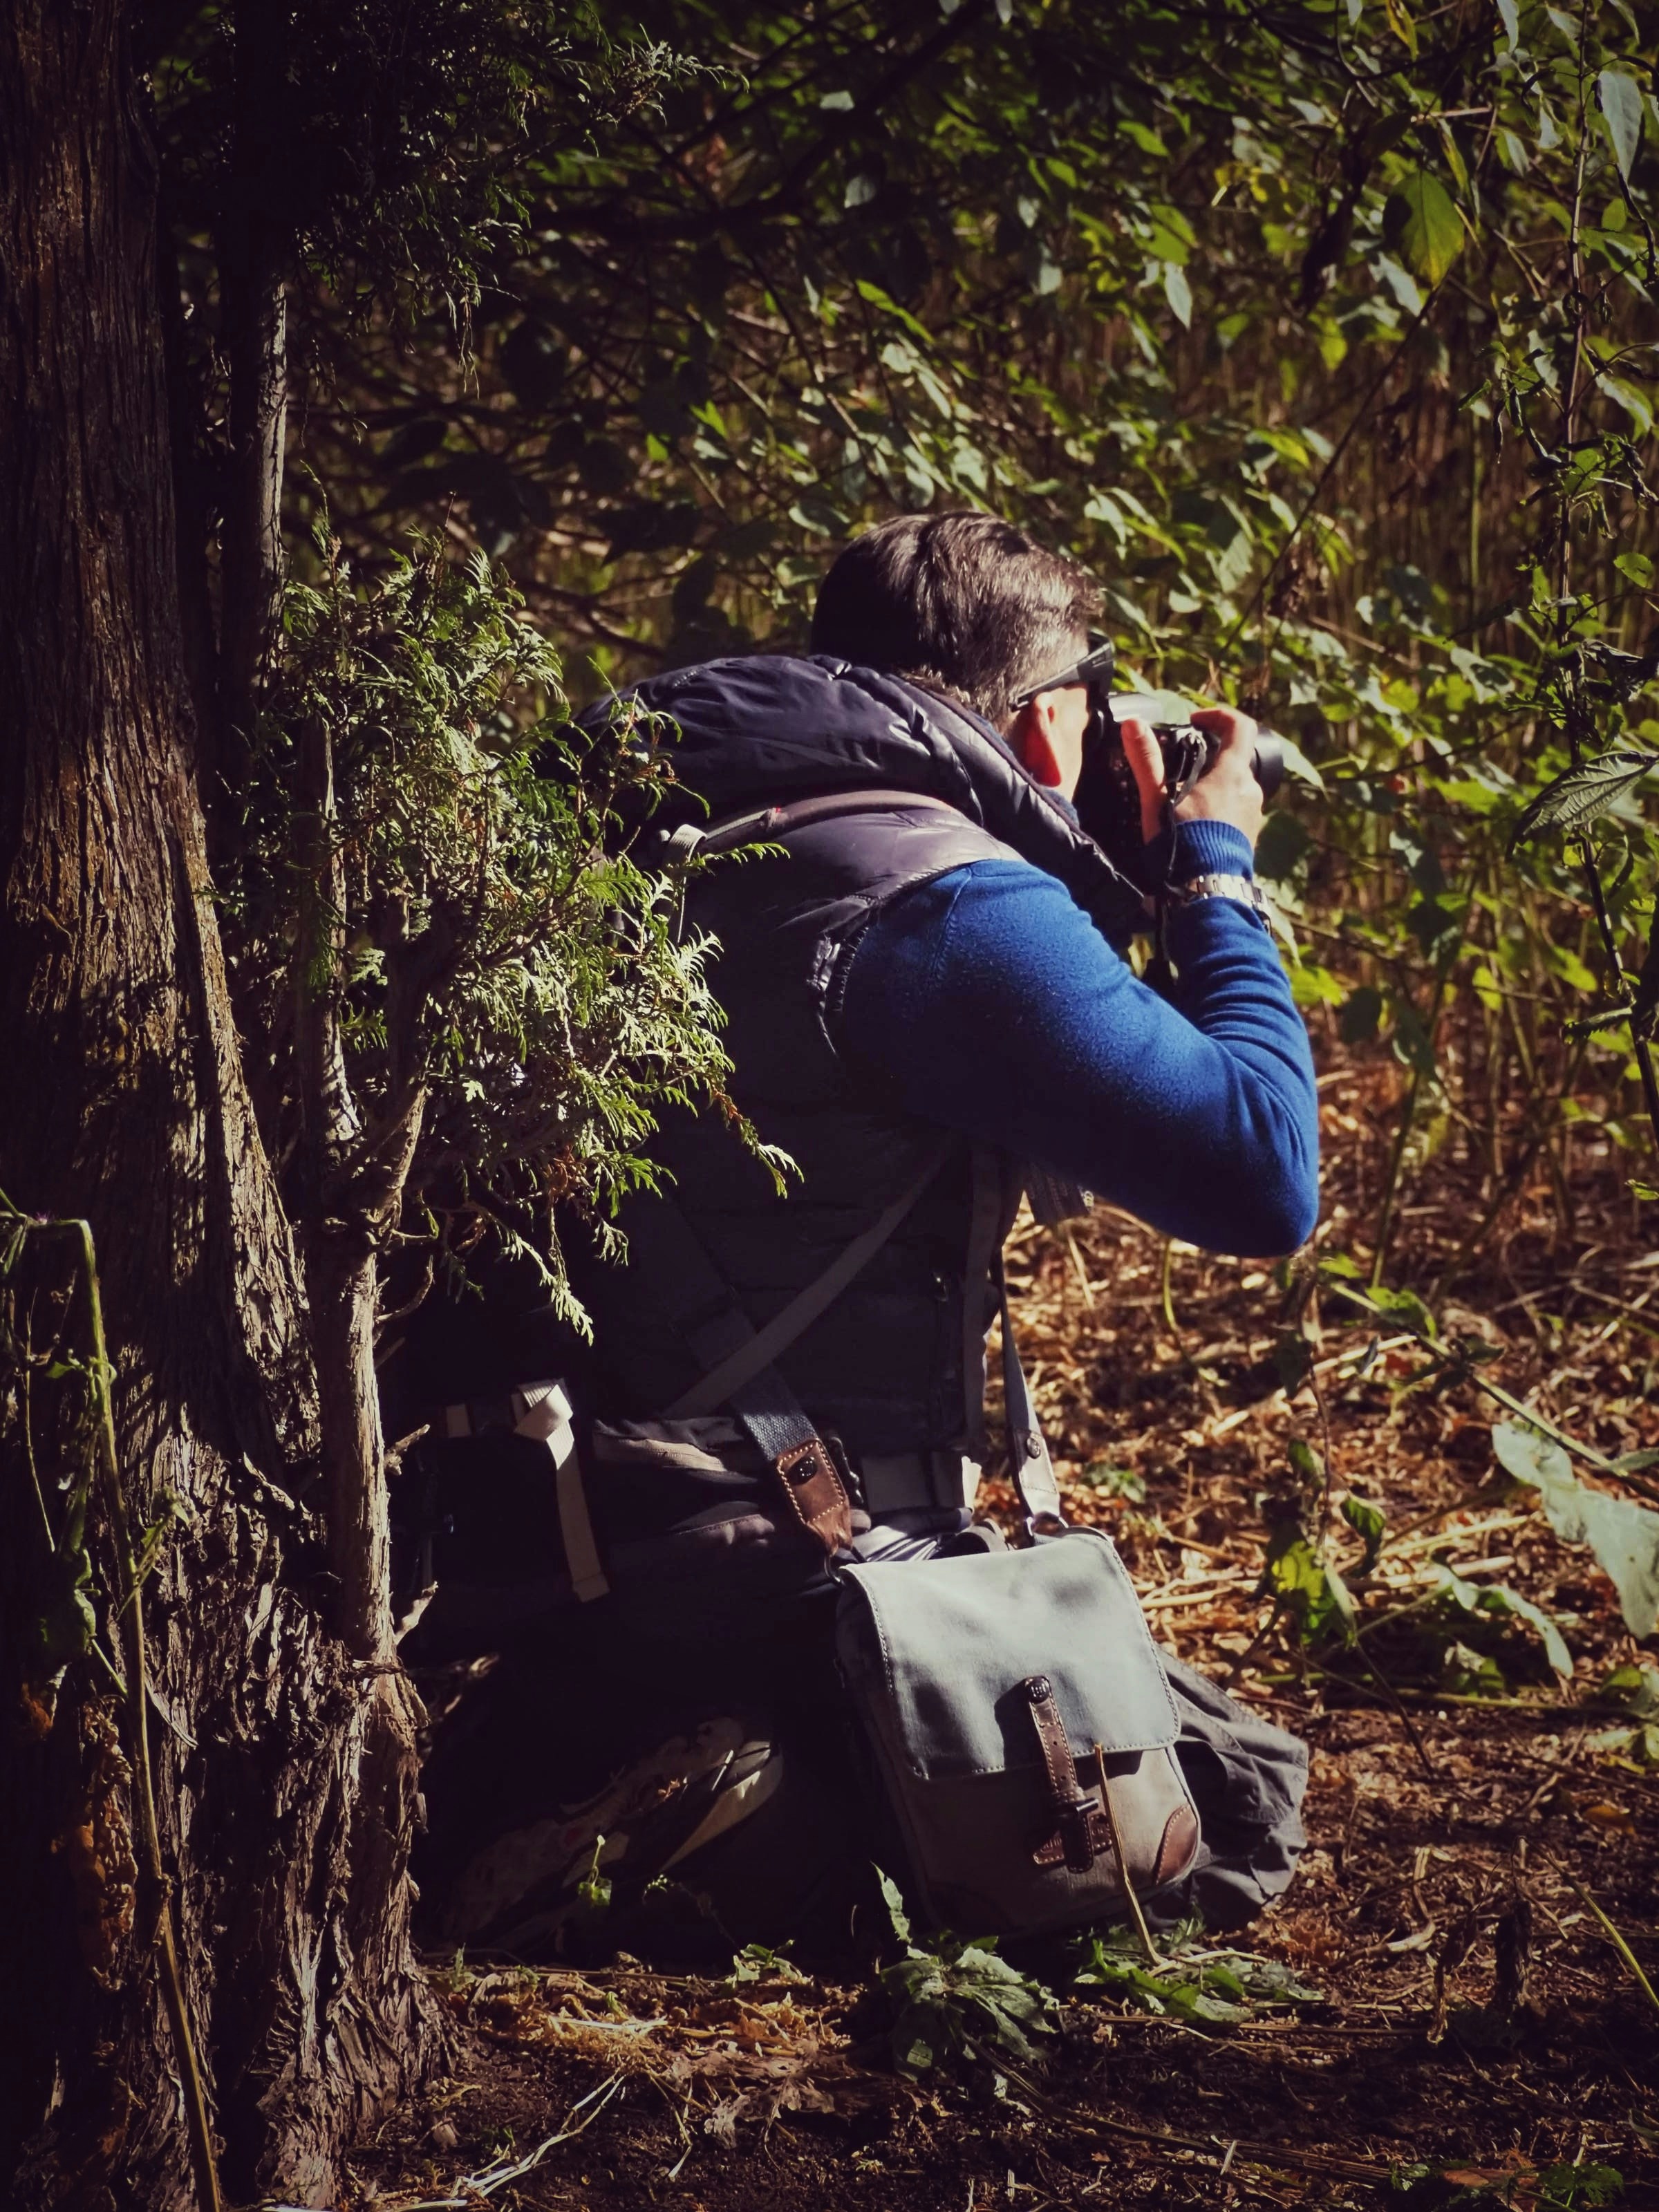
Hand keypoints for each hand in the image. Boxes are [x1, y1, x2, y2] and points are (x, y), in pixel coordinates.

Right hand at [1118, 706, 1264, 849]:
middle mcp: (1250, 791)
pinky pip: (1236, 812)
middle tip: (1181, 770)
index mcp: (1232, 774)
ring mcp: (1253, 815)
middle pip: (1234, 760)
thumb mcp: (1158, 800)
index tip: (1195, 722)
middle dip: (1209, 760)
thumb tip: (1132, 724)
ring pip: (1234, 788)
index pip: (1239, 726)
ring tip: (1184, 803)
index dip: (1218, 716)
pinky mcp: (1249, 837)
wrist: (1206, 892)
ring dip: (1213, 787)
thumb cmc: (1183, 843)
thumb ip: (1147, 761)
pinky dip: (1218, 810)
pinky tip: (1195, 826)